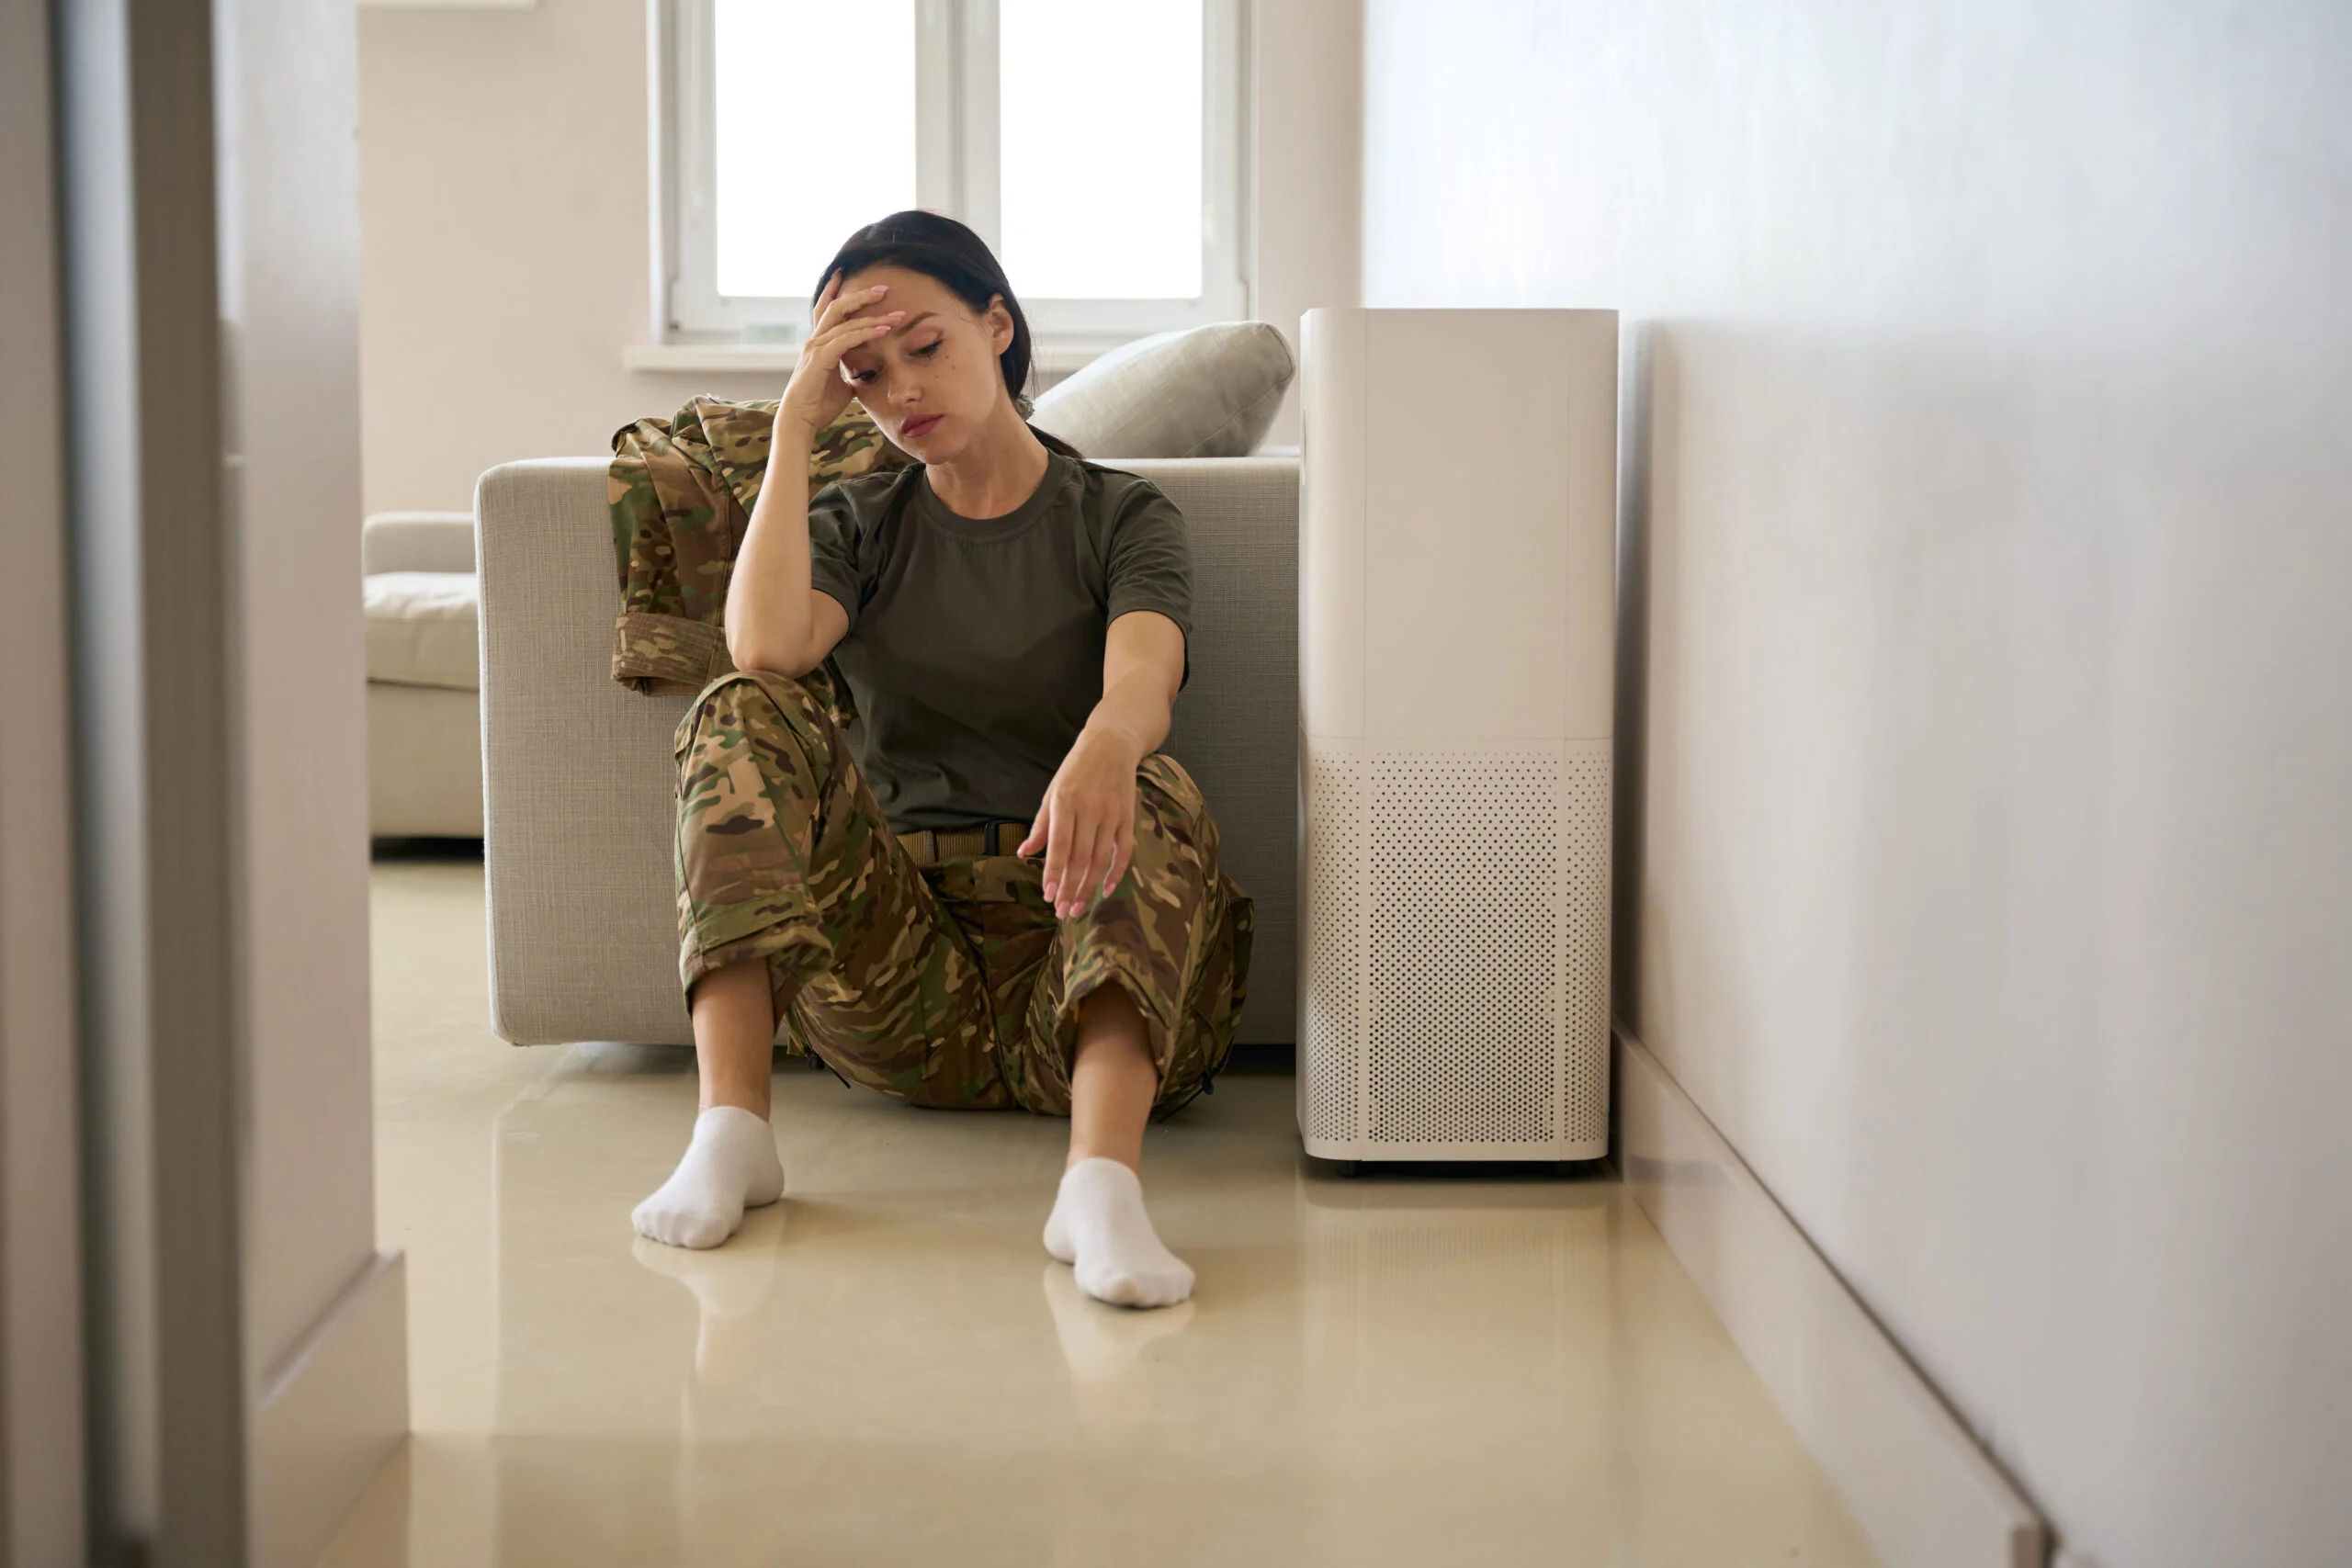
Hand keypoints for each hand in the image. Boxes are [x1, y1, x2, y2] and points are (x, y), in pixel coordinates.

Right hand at [775, 272, 902, 435]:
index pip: (826, 311)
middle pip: (837, 307)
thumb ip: (852, 375)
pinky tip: (883, 329)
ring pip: (845, 321)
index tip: (844, 275)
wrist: (802, 421)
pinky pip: (846, 339)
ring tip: (896, 313)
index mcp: (819, 344)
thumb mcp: (842, 386)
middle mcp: (816, 341)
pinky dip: (866, 332)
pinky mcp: (820, 358)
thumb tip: (864, 377)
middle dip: (860, 295)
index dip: (834, 291)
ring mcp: (816, 348)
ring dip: (872, 315)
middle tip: (883, 288)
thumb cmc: (819, 405)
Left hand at [1020, 728, 1141, 919]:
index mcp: (1065, 802)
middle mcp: (1089, 809)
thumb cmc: (1076, 769)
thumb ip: (1041, 825)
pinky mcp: (1128, 817)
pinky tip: (1106, 890)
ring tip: (1078, 907)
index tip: (1048, 895)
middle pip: (1080, 857)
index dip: (1054, 872)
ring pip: (1101, 859)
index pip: (1059, 844)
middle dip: (1070, 887)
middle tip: (1062, 912)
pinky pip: (1124, 850)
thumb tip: (1024, 853)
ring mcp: (1111, 814)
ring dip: (1089, 886)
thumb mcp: (1052, 791)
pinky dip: (1117, 873)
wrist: (1112, 743)